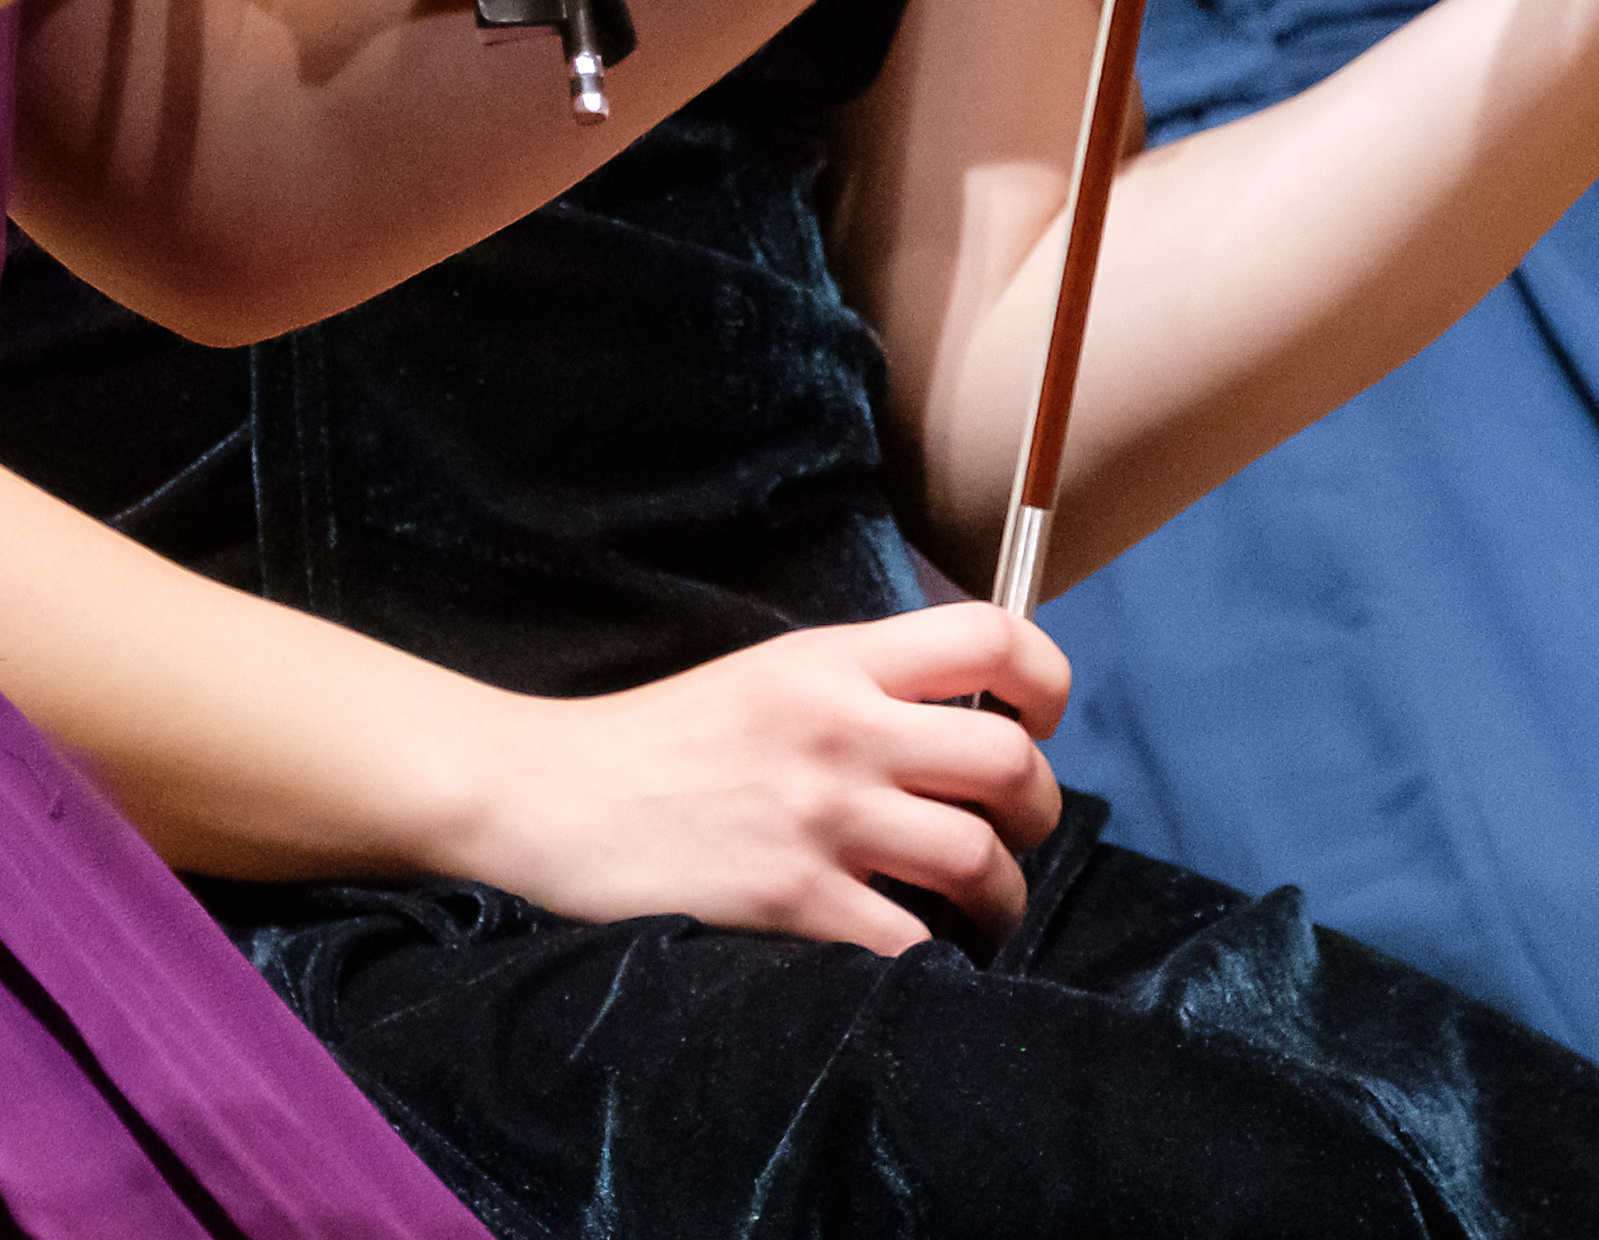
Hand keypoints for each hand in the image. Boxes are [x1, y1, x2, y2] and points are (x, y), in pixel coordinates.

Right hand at [434, 604, 1069, 951]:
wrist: (553, 796)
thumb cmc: (664, 740)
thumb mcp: (771, 674)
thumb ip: (864, 686)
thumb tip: (967, 722)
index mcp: (837, 661)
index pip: (992, 636)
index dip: (1046, 680)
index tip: (1038, 722)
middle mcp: (841, 729)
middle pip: (1008, 759)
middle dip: (1038, 809)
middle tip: (1012, 834)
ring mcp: (819, 816)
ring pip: (979, 857)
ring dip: (1003, 898)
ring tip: (982, 913)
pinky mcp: (792, 900)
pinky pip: (913, 942)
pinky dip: (937, 961)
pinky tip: (922, 959)